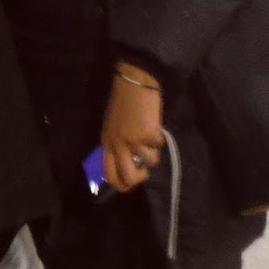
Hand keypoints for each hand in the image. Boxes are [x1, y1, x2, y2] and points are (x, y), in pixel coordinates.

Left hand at [101, 69, 163, 193]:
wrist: (135, 82)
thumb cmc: (124, 102)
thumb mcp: (114, 125)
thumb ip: (118, 143)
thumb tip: (131, 161)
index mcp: (107, 142)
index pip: (109, 174)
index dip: (121, 185)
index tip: (131, 183)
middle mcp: (118, 145)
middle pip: (128, 177)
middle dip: (140, 178)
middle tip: (145, 169)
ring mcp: (133, 141)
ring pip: (150, 162)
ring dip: (154, 151)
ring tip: (150, 136)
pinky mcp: (149, 134)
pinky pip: (159, 145)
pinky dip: (161, 137)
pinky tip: (155, 125)